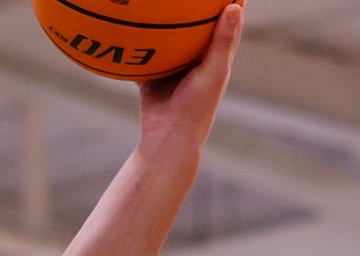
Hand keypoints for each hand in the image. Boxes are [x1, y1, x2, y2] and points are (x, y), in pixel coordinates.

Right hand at [139, 2, 243, 150]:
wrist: (167, 137)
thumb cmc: (196, 108)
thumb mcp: (213, 72)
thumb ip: (222, 41)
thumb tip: (233, 6)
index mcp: (217, 56)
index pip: (229, 20)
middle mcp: (196, 58)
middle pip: (198, 24)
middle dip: (193, 4)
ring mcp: (173, 66)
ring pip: (168, 37)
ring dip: (163, 20)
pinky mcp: (152, 74)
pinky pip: (142, 53)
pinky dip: (135, 42)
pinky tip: (126, 24)